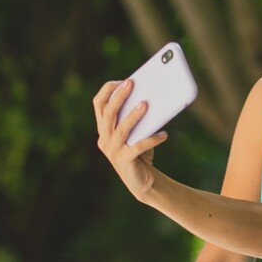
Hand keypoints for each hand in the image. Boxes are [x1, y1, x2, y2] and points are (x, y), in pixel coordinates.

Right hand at [92, 79, 167, 198]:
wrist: (141, 181)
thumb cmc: (140, 151)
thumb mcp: (137, 131)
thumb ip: (137, 117)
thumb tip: (151, 97)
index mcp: (104, 128)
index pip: (98, 104)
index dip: (108, 90)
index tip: (122, 81)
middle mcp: (104, 138)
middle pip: (108, 113)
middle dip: (119, 96)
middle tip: (131, 83)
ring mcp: (112, 151)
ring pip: (121, 129)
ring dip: (133, 115)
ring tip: (145, 104)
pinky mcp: (124, 161)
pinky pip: (138, 147)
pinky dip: (151, 139)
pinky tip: (163, 134)